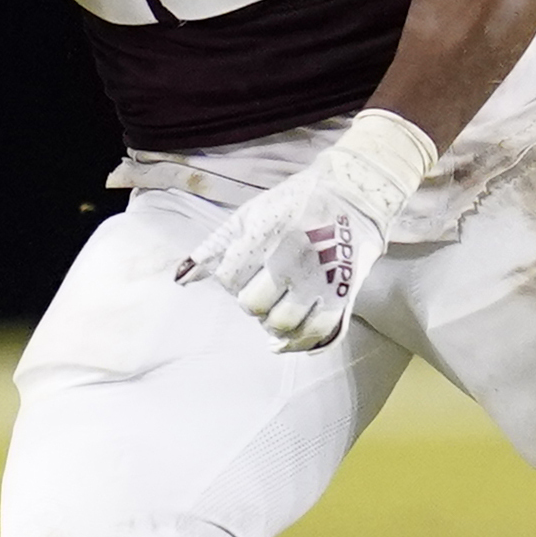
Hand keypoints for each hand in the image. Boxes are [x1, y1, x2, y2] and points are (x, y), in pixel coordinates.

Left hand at [175, 110, 438, 351]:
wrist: (355, 192)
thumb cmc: (297, 202)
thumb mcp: (252, 215)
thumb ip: (216, 247)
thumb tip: (180, 279)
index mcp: (267, 234)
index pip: (229, 279)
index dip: (231, 280)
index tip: (244, 272)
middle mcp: (293, 259)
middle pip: (255, 305)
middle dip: (253, 302)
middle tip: (263, 290)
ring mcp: (320, 279)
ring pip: (284, 324)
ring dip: (274, 323)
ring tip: (277, 309)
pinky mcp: (344, 293)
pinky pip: (318, 333)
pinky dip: (300, 344)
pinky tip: (288, 341)